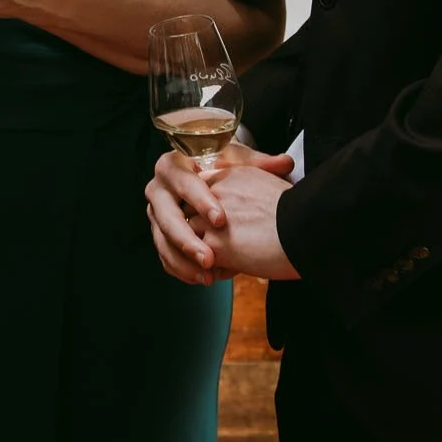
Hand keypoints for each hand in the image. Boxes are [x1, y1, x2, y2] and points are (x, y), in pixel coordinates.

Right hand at [145, 146, 298, 284]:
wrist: (208, 184)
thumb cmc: (222, 169)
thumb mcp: (238, 163)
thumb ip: (259, 163)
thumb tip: (285, 162)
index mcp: (173, 166)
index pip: (181, 181)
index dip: (199, 201)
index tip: (220, 220)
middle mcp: (159, 189)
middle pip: (165, 215)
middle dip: (186, 239)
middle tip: (209, 258)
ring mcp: (157, 214)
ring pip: (161, 240)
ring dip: (182, 260)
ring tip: (207, 276)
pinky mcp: (160, 235)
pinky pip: (164, 255)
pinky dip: (181, 269)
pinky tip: (202, 278)